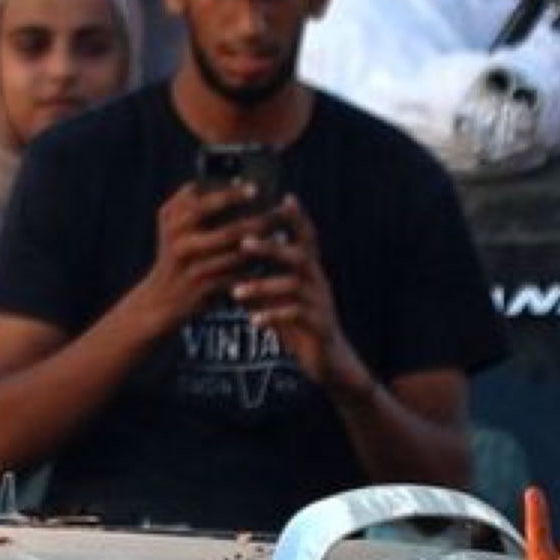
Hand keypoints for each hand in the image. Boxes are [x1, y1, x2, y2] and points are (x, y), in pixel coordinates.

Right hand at [132, 180, 274, 332]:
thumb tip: (235, 179)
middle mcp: (179, 242)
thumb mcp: (173, 223)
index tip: (255, 188)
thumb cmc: (177, 253)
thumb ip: (192, 199)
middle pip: (229, 231)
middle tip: (280, 214)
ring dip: (263, 247)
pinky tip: (269, 261)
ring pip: (237, 256)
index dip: (232, 195)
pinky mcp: (203, 288)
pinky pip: (237, 276)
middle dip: (259, 222)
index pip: (206, 202)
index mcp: (173, 219)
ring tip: (282, 237)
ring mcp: (191, 266)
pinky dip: (254, 269)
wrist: (161, 298)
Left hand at [240, 194, 349, 386]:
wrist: (329, 362)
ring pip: (294, 286)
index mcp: (310, 272)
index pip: (306, 237)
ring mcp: (320, 303)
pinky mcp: (319, 326)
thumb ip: (260, 285)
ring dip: (263, 286)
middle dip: (271, 247)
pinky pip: (296, 315)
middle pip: (299, 255)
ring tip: (237, 292)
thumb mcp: (279, 302)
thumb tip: (229, 269)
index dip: (296, 217)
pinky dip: (273, 316)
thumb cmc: (301, 328)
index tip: (282, 197)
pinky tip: (254, 320)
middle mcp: (318, 282)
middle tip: (243, 243)